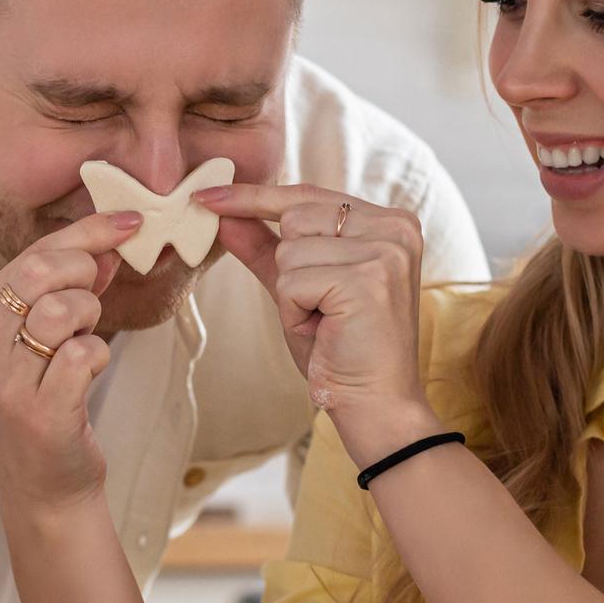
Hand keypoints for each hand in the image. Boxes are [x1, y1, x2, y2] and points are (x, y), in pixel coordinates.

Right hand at [0, 211, 141, 516]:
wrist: (43, 488)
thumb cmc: (46, 407)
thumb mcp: (42, 342)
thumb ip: (68, 290)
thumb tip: (106, 244)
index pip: (28, 255)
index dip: (85, 232)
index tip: (126, 223)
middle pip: (40, 270)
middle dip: (85, 272)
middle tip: (97, 296)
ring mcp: (5, 384)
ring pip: (64, 308)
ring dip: (93, 318)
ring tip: (86, 342)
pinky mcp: (40, 412)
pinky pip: (84, 353)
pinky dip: (99, 354)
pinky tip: (88, 372)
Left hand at [198, 184, 437, 460]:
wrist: (376, 407)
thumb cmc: (342, 351)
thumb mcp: (299, 290)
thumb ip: (266, 249)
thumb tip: (224, 216)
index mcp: (389, 222)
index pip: (308, 195)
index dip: (256, 196)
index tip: (207, 195)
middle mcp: (396, 227)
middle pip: (295, 216)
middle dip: (290, 267)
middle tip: (322, 309)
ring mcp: (386, 251)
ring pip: (290, 248)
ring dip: (292, 293)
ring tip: (327, 322)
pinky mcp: (367, 278)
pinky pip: (293, 280)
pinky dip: (295, 311)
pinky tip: (327, 330)